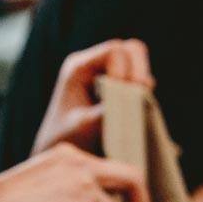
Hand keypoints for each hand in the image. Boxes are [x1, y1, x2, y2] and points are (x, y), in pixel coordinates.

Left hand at [32, 39, 153, 155]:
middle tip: (139, 97)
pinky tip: (137, 110)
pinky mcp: (119, 89)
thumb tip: (139, 96)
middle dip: (140, 72)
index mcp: (79, 67)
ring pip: (139, 63)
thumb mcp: (86, 126)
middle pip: (130, 49)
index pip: (115, 52)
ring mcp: (107, 76)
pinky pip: (141, 80)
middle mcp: (93, 66)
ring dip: (143, 83)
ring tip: (137, 105)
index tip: (123, 98)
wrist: (58, 152)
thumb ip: (110, 110)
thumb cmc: (66, 140)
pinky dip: (144, 93)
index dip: (126, 72)